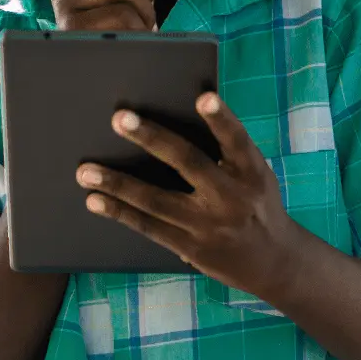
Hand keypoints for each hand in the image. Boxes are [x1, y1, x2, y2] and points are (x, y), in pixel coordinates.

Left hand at [76, 92, 294, 296]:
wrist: (275, 262)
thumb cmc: (256, 202)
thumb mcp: (254, 174)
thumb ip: (224, 152)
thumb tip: (173, 121)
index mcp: (252, 172)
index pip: (237, 140)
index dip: (222, 119)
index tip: (203, 97)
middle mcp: (231, 197)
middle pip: (188, 162)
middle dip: (152, 138)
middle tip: (120, 118)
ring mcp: (208, 225)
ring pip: (156, 200)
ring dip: (117, 184)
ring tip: (85, 170)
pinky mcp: (191, 247)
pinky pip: (148, 227)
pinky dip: (119, 212)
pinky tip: (95, 200)